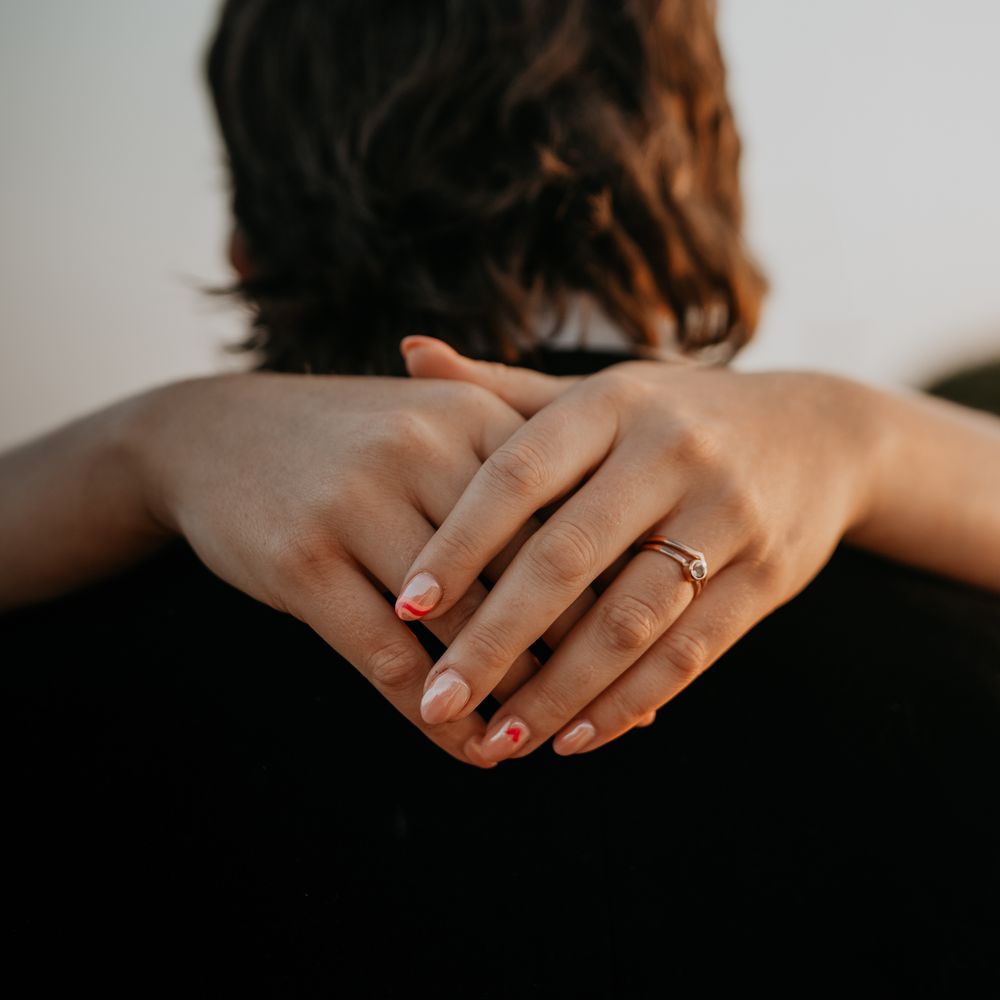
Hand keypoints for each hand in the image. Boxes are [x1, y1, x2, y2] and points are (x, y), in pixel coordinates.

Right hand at [133, 370, 599, 765]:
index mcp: (475, 418)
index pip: (566, 517)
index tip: (643, 651)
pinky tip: (462, 741)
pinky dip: (432, 710)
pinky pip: (386, 654)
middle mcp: (423, 450)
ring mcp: (357, 503)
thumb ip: (516, 493)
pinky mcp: (302, 559)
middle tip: (603, 715)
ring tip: (535, 739)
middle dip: (569, 654)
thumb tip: (601, 583)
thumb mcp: (436, 433)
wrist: (215, 433)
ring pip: (459, 623)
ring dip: (506, 695)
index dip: (609, 591)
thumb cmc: (354, 444)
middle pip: (522, 574)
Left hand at [397, 336, 878, 761]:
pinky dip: (627, 702)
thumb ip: (503, 387)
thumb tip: (408, 353)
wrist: (819, 433)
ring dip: (557, 691)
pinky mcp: (768, 575)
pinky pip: (689, 653)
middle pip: (567, 559)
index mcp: (612, 403)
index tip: (405, 606)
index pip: (518, 474)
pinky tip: (573, 738)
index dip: (459, 542)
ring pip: (627, 620)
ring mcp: (727, 514)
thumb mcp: (599, 391)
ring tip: (497, 740)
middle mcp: (671, 452)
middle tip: (440, 701)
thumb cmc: (675, 416)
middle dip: (495, 639)